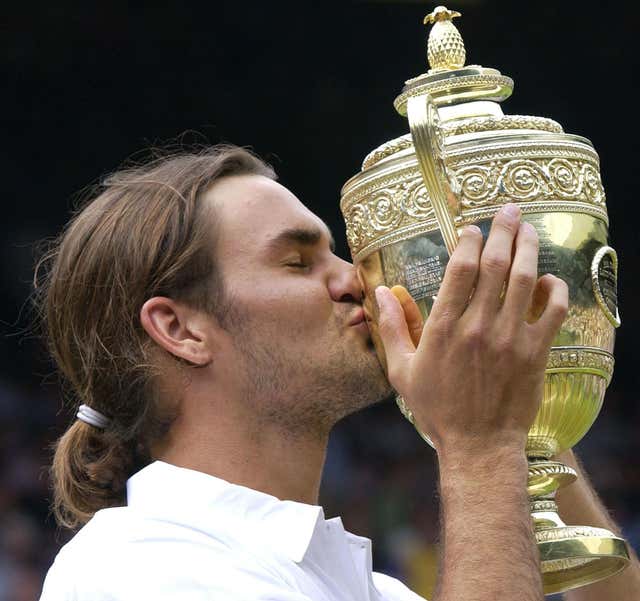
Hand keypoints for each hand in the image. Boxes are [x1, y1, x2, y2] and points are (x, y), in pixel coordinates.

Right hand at [375, 204, 567, 455]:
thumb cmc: (437, 409)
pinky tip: (549, 279)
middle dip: (503, 231)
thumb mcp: (402, 370)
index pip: (460, 270)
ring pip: (525, 280)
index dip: (468, 241)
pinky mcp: (535, 353)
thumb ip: (391, 328)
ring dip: (528, 249)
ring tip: (528, 229)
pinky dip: (554, 290)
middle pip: (495, 265)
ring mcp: (510, 339)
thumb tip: (380, 291)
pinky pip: (552, 312)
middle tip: (508, 210)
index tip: (471, 228)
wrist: (479, 446)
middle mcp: (478, 326)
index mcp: (444, 328)